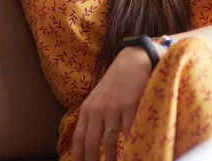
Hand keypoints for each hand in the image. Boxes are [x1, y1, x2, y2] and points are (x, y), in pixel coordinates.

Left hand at [73, 46, 151, 160]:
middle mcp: (97, 109)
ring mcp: (113, 108)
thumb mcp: (98, 98)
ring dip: (110, 159)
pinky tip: (132, 153)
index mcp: (87, 109)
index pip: (78, 138)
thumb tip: (89, 143)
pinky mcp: (130, 106)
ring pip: (109, 142)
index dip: (78, 156)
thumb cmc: (116, 82)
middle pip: (91, 143)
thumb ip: (92, 118)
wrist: (132, 61)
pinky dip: (130, 146)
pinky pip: (129, 132)